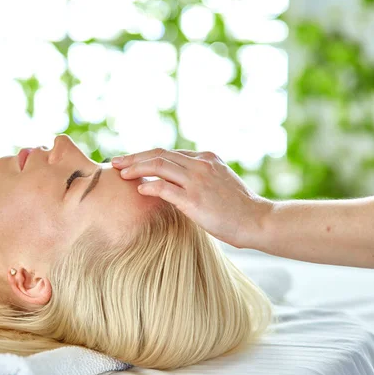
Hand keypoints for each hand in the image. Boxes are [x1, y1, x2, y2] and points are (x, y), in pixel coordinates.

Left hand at [111, 148, 272, 248]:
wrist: (258, 221)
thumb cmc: (238, 208)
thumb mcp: (219, 182)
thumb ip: (198, 177)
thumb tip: (174, 183)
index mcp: (206, 158)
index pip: (169, 153)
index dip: (146, 156)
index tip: (130, 161)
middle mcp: (201, 165)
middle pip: (159, 155)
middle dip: (134, 157)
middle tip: (115, 162)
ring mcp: (197, 181)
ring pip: (158, 166)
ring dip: (136, 168)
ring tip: (120, 173)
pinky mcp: (194, 200)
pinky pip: (165, 188)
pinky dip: (149, 187)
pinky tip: (138, 189)